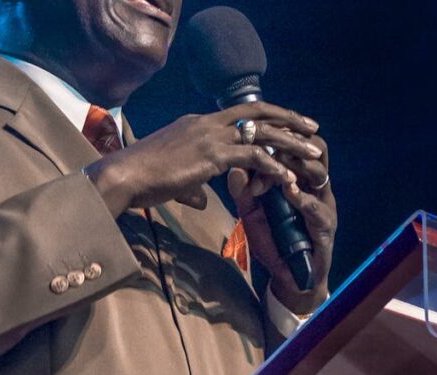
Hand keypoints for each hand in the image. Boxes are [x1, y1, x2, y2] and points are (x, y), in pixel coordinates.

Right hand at [83, 101, 322, 216]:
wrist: (123, 176)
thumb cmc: (142, 179)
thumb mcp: (173, 178)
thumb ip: (193, 185)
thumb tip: (201, 198)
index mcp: (198, 123)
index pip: (241, 114)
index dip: (267, 118)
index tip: (288, 124)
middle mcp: (207, 122)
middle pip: (258, 113)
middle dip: (289, 120)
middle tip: (313, 129)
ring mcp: (210, 136)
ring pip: (261, 133)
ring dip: (291, 143)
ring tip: (312, 154)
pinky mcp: (212, 155)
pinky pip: (252, 157)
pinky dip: (273, 167)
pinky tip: (288, 177)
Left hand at [228, 130, 335, 314]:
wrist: (290, 277)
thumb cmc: (274, 240)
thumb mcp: (253, 213)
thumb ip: (244, 192)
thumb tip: (232, 168)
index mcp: (301, 178)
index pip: (297, 144)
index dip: (279, 135)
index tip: (254, 134)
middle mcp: (317, 187)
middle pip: (315, 150)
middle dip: (292, 144)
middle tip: (266, 144)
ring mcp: (325, 206)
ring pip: (320, 175)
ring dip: (297, 167)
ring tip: (277, 165)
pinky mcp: (327, 229)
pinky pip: (319, 210)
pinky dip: (305, 200)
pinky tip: (290, 193)